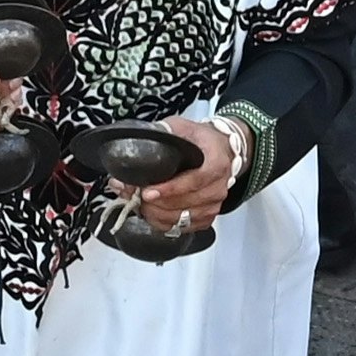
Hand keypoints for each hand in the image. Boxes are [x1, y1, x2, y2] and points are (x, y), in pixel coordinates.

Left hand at [112, 110, 245, 235]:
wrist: (221, 151)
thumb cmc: (202, 140)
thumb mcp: (184, 127)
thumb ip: (164, 132)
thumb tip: (140, 143)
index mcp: (216, 163)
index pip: (194, 181)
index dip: (170, 189)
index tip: (148, 192)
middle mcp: (218, 187)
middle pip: (185, 203)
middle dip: (155, 203)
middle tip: (133, 195)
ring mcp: (214, 205)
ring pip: (181, 219)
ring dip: (156, 213)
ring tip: (139, 203)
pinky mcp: (207, 218)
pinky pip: (182, 227)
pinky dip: (163, 223)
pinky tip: (152, 212)